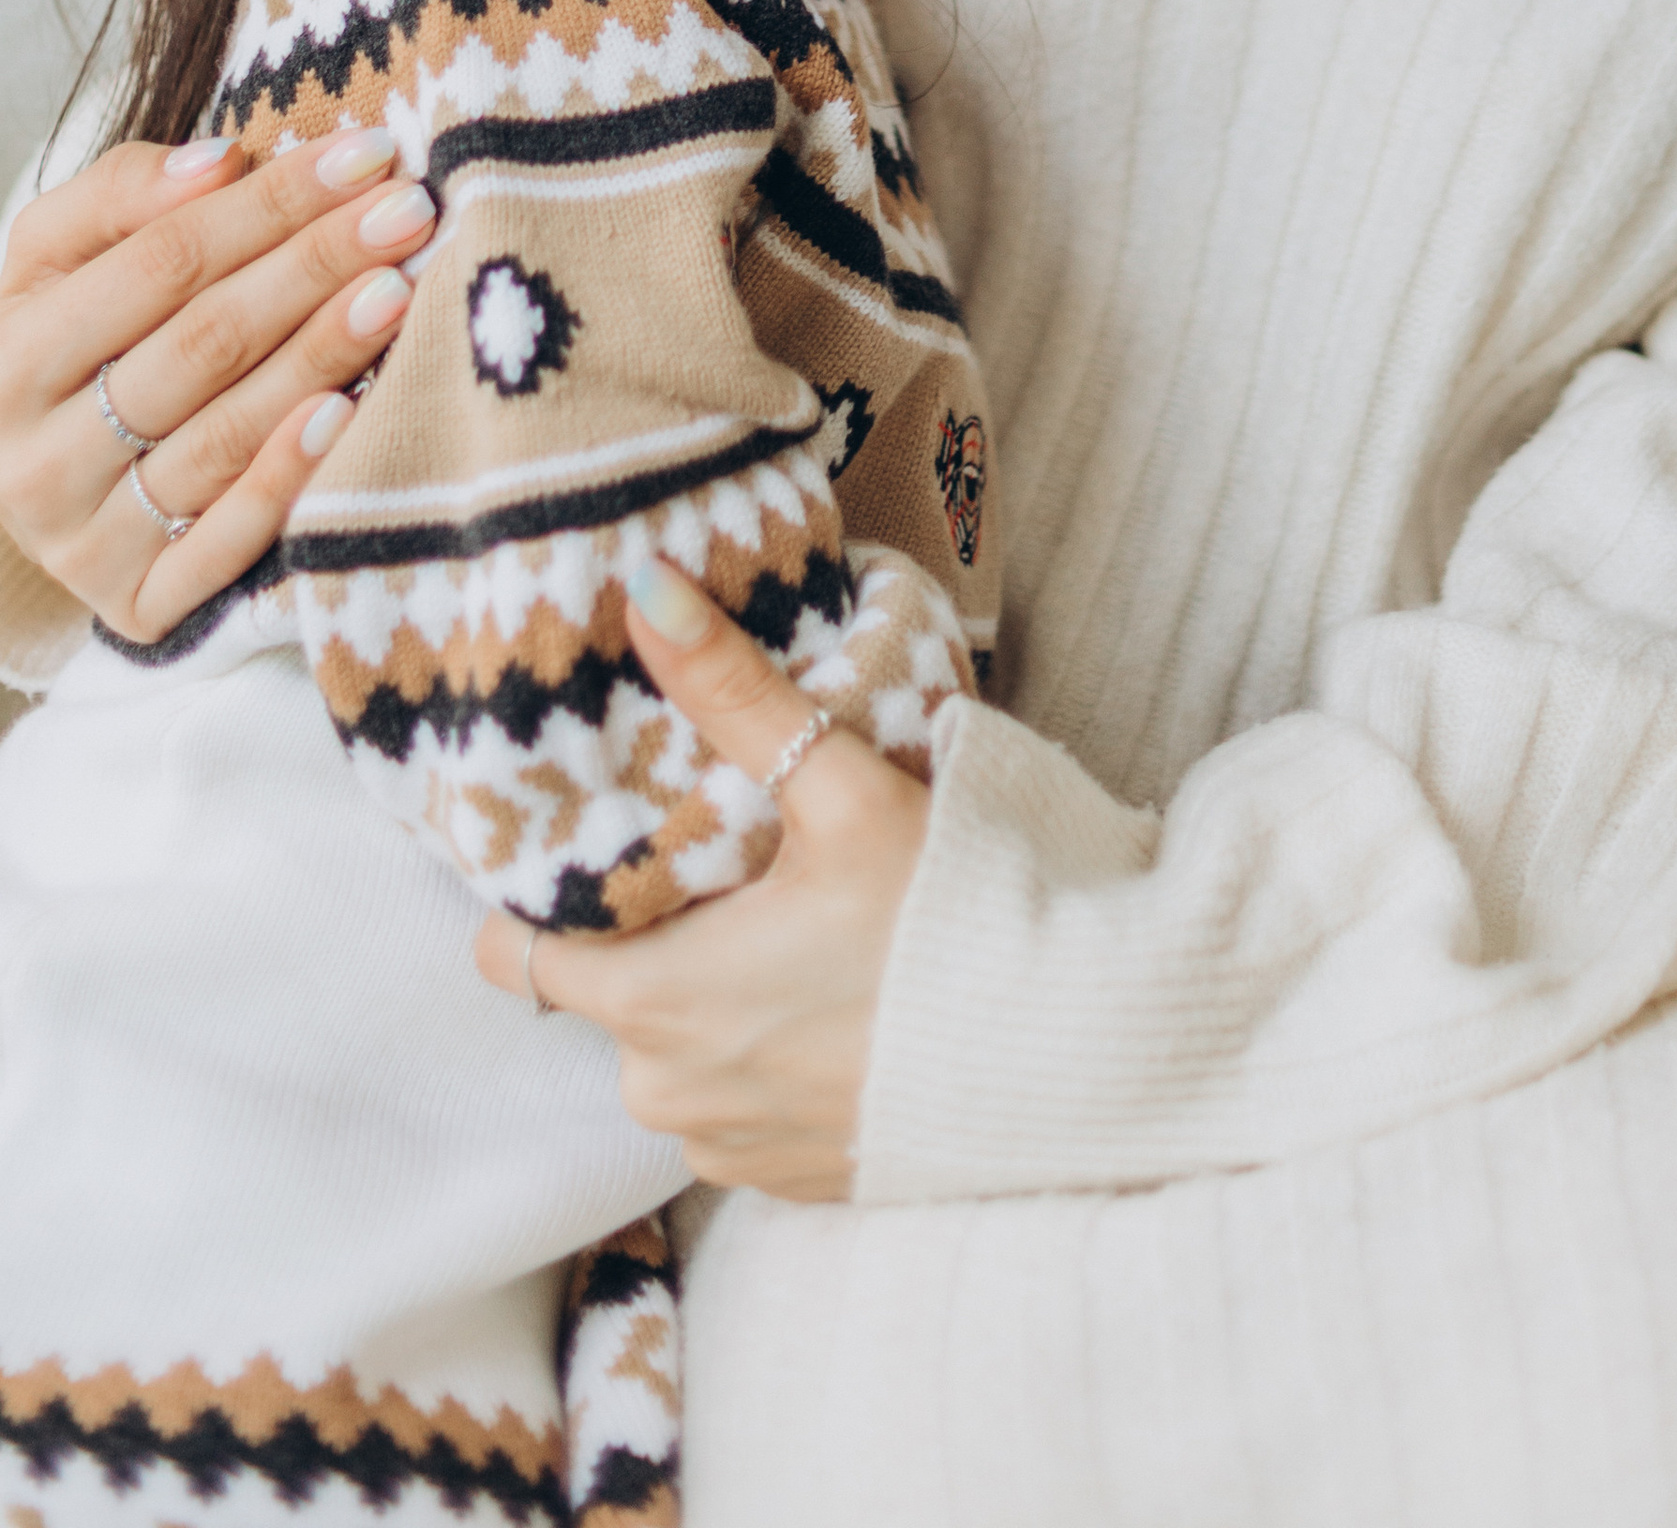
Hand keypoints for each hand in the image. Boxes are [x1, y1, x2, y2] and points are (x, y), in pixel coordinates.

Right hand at [0, 134, 440, 638]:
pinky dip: (284, 479)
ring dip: (319, 358)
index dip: (270, 203)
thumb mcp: (59, 255)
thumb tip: (222, 162)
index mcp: (10, 355)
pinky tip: (344, 415)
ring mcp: (84, 539)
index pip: (162, 262)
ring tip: (397, 293)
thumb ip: (124, 193)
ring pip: (222, 435)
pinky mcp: (136, 604)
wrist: (32, 475)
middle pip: (203, 343)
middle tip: (410, 215)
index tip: (369, 155)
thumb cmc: (72, 337)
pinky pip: (222, 544)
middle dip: (315, 268)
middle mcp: (35, 456)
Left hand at [474, 557, 930, 1201]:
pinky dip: (761, 1053)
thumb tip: (647, 587)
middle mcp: (668, 1092)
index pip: (518, 956)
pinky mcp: (786, 1177)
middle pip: (604, 993)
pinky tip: (827, 997)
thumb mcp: (839, 790)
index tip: (585, 843)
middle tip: (720, 858)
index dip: (539, 895)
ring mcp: (727, 1146)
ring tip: (785, 921)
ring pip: (670, 1049)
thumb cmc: (946, 922)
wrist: (1070, 1057)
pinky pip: (732, 1102)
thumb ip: (730, 692)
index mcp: (654, 1001)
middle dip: (647, 932)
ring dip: (706, 996)